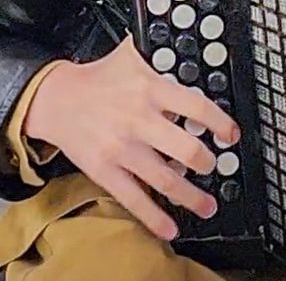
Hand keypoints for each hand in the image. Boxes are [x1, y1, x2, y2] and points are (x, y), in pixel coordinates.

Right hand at [21, 38, 240, 240]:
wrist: (55, 99)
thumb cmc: (97, 80)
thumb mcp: (132, 56)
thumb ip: (162, 61)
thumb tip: (191, 60)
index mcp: (150, 89)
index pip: (197, 108)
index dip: (220, 124)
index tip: (230, 135)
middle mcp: (139, 120)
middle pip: (187, 149)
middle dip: (207, 162)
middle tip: (213, 166)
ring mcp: (122, 148)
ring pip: (166, 180)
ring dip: (192, 197)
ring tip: (207, 205)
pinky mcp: (105, 170)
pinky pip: (134, 199)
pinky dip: (154, 217)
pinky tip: (170, 228)